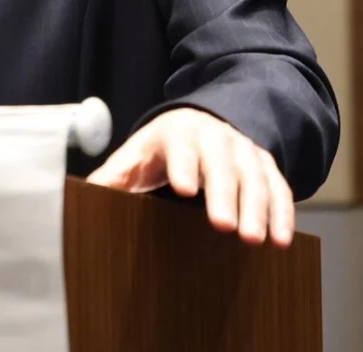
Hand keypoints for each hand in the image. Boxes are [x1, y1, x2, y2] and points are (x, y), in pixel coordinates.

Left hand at [86, 108, 293, 247]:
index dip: (184, 167)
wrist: (205, 121)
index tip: (184, 188)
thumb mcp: (137, 154)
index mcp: (179, 134)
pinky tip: (281, 240)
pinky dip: (283, 213)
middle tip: (224, 226)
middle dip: (225, 195)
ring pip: (255, 178)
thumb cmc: (165, 147)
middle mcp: (216, 138)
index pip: (182, 149)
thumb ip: (114, 176)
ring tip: (255, 240)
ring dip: (258, 209)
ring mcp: (245, 151)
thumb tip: (79, 197)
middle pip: (222, 166)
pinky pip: (279, 189)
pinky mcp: (266, 167)